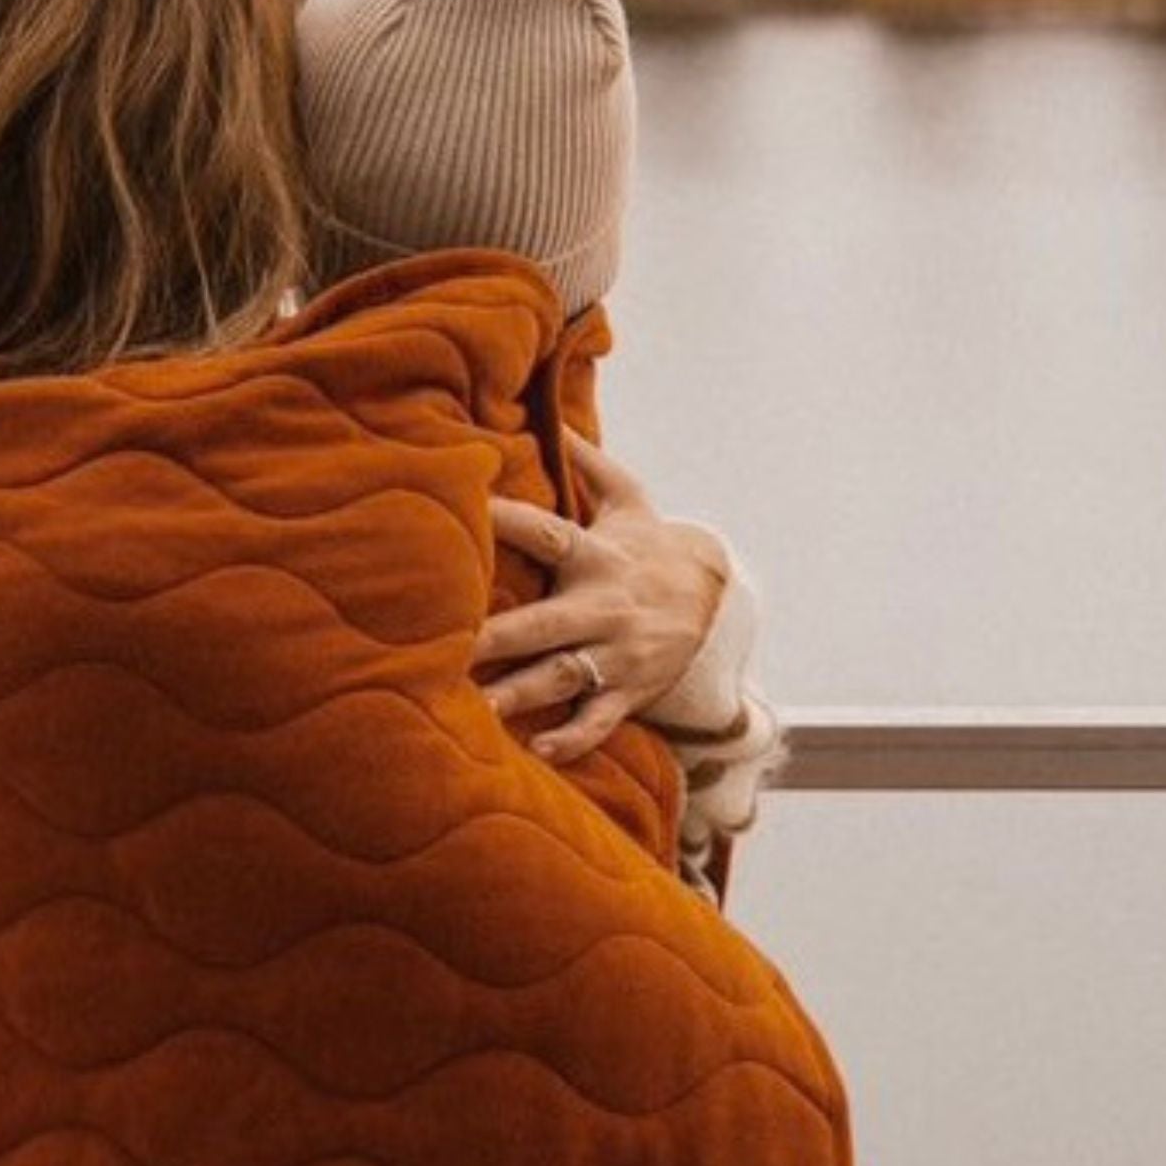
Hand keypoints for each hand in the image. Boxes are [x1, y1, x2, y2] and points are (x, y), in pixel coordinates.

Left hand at [475, 433, 732, 764]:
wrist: (716, 598)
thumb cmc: (650, 545)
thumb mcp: (629, 498)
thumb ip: (586, 460)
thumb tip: (552, 413)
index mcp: (596, 556)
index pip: (547, 532)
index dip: (507, 520)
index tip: (465, 511)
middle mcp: (604, 606)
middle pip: (544, 622)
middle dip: (499, 636)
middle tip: (449, 646)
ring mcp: (617, 652)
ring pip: (564, 675)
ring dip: (522, 694)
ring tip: (477, 708)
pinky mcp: (629, 689)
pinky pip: (599, 719)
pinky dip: (573, 739)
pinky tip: (539, 752)